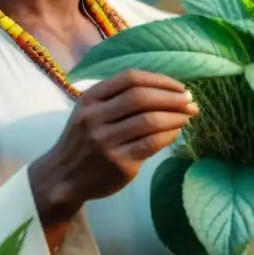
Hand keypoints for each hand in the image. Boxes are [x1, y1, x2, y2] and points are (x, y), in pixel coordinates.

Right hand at [29, 70, 196, 238]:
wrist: (63, 175)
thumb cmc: (83, 139)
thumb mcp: (89, 110)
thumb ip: (117, 97)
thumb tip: (167, 90)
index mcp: (90, 99)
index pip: (130, 78)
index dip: (160, 80)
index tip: (180, 87)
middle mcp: (95, 118)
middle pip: (141, 97)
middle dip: (172, 97)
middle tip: (190, 101)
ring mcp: (106, 142)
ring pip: (150, 121)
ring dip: (175, 116)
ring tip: (188, 115)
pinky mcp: (119, 164)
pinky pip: (151, 144)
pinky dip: (169, 135)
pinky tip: (176, 132)